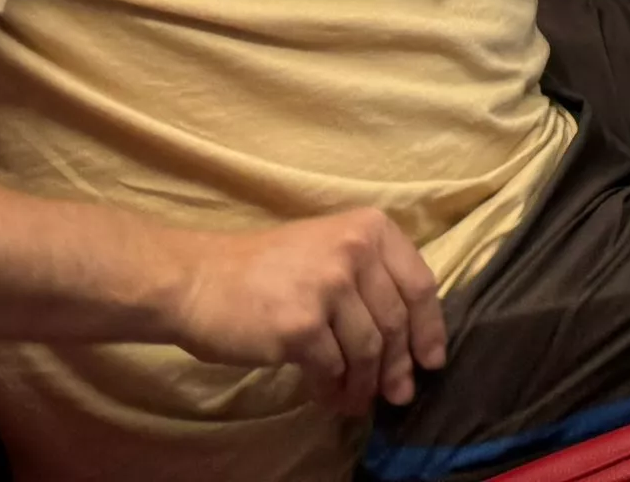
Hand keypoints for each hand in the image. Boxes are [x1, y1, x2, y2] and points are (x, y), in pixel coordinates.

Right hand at [165, 208, 444, 416]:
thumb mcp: (327, 249)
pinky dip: (334, 389)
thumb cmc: (261, 269)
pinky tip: (329, 397)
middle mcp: (356, 251)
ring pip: (367, 350)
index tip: (433, 359)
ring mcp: (329, 288)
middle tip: (399, 394)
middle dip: (399, 366)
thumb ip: (368, 279)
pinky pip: (332, 368)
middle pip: (396, 321)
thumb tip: (405, 338)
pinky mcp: (302, 327)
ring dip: (366, 383)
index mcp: (370, 228)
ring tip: (358, 400)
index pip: (419, 284)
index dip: (430, 328)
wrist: (196, 280)